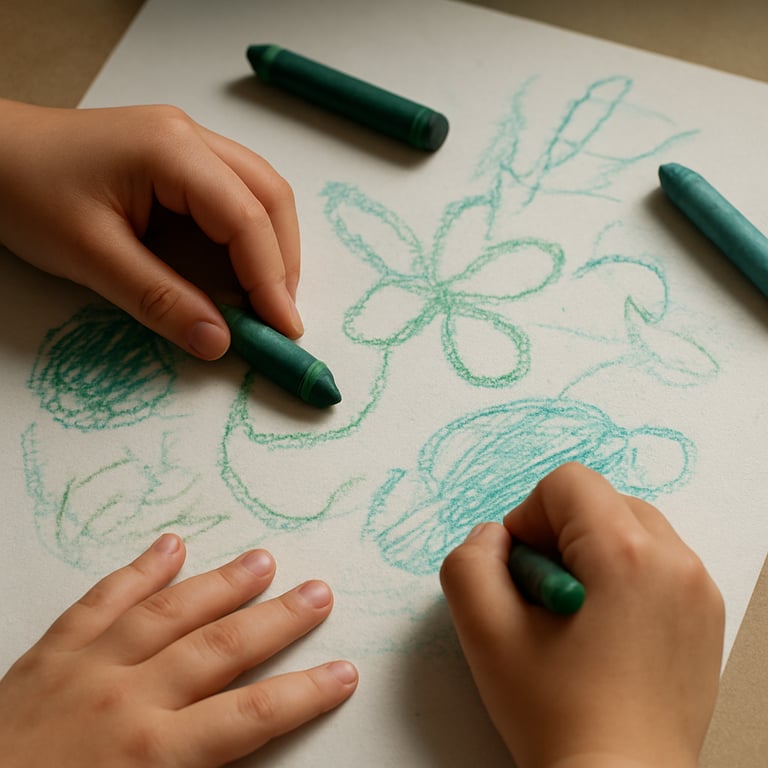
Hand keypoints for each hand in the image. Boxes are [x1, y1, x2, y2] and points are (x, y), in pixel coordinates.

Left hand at [0, 98, 302, 359]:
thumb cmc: (25, 193)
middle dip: (283, 260)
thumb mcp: (90, 256)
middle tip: (279, 314)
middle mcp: (191, 136)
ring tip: (267, 297)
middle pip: (269, 196)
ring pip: (259, 192)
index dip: (271, 277)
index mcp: (171, 150)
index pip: (246, 217)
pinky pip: (234, 194)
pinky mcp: (178, 158)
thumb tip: (218, 342)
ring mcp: (186, 142)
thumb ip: (160, 300)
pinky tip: (242, 267)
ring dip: (272, 247)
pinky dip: (249, 235)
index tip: (283, 327)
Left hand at [0, 535, 357, 767]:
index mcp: (153, 757)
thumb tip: (240, 758)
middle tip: (317, 594)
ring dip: (221, 584)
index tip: (342, 673)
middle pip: (222, 649)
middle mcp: (128, 700)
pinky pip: (101, 601)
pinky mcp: (50, 653)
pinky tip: (169, 546)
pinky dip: (138, 571)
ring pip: (170, 612)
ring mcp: (87, 668)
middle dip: (277, 621)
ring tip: (262, 561)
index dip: (304, 693)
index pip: (251, 716)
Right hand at [440, 462, 723, 767]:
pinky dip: (621, 576)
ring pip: (629, 528)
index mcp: (627, 555)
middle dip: (560, 534)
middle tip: (544, 595)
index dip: (528, 517)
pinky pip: (655, 560)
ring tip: (575, 614)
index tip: (523, 573)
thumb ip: (469, 562)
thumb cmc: (558, 717)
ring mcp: (698, 589)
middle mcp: (676, 562)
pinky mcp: (705, 614)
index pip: (568, 483)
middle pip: (602, 501)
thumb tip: (494, 535)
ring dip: (591, 553)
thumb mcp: (485, 633)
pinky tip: (603, 629)